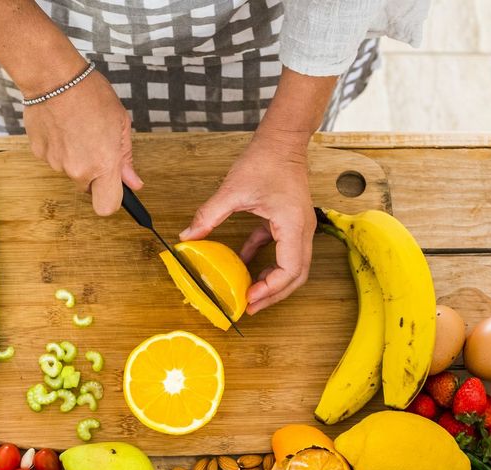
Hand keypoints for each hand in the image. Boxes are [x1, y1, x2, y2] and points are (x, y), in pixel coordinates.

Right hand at [24, 70, 142, 215]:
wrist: (53, 77)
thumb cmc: (90, 94)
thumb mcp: (120, 123)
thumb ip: (126, 158)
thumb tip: (133, 182)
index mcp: (103, 164)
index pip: (107, 207)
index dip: (113, 199)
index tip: (116, 188)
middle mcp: (78, 169)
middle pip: (88, 188)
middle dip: (94, 173)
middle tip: (95, 143)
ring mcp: (56, 163)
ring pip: (70, 171)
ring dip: (75, 157)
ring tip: (77, 128)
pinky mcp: (39, 154)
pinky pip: (54, 158)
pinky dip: (59, 147)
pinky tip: (62, 126)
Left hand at [180, 131, 314, 314]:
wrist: (282, 141)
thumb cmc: (266, 160)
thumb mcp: (233, 190)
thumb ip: (209, 215)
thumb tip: (187, 236)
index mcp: (293, 225)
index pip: (290, 269)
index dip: (271, 289)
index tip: (250, 298)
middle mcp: (302, 230)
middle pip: (296, 275)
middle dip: (274, 294)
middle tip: (250, 307)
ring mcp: (298, 227)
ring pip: (292, 266)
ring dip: (272, 281)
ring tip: (249, 294)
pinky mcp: (289, 222)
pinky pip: (281, 249)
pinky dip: (265, 259)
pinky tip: (244, 262)